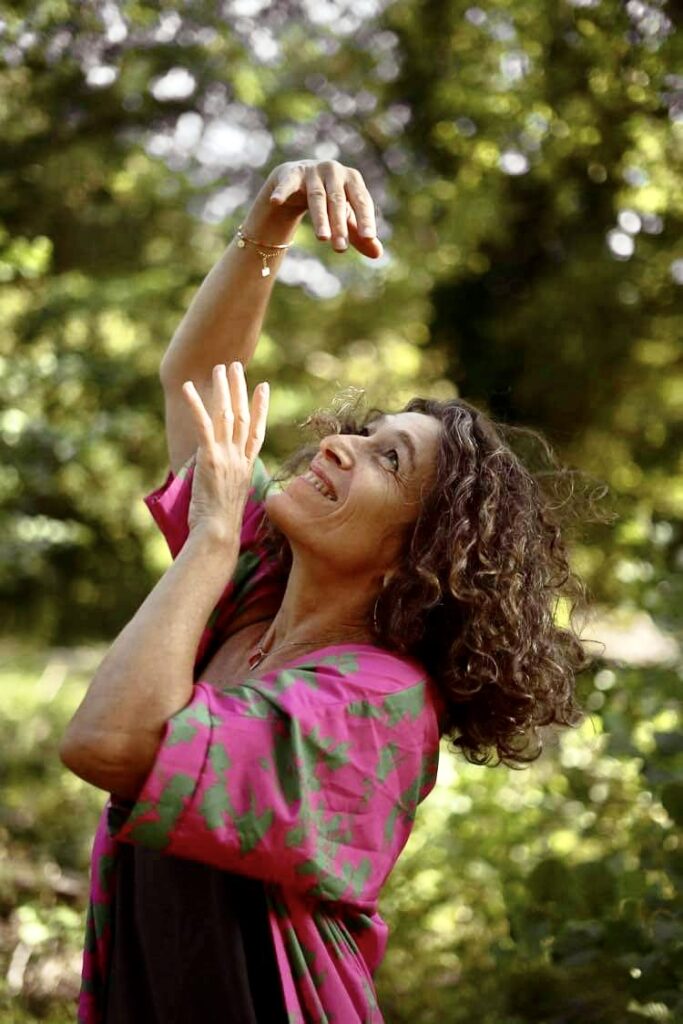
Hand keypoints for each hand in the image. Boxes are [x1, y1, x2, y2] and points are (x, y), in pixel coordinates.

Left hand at [181, 363, 268, 543]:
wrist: (218, 534)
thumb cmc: (220, 526)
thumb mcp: (228, 499)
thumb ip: (226, 483)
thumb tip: (220, 481)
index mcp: (246, 467)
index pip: (256, 431)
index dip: (260, 408)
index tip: (263, 388)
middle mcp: (239, 458)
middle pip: (242, 416)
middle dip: (239, 389)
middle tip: (236, 366)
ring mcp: (227, 457)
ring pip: (226, 415)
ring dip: (221, 389)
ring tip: (218, 368)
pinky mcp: (210, 458)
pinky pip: (203, 425)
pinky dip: (196, 405)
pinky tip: (189, 388)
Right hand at [264, 159, 383, 257]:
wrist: (299, 182)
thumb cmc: (330, 201)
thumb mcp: (346, 218)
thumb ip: (360, 235)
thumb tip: (378, 254)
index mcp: (353, 179)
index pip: (361, 201)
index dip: (365, 219)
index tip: (368, 237)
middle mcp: (335, 171)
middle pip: (338, 200)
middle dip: (339, 225)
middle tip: (340, 247)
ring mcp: (313, 170)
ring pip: (317, 197)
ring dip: (320, 218)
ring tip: (323, 238)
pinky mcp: (292, 173)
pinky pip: (287, 184)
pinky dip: (282, 192)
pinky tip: (276, 201)